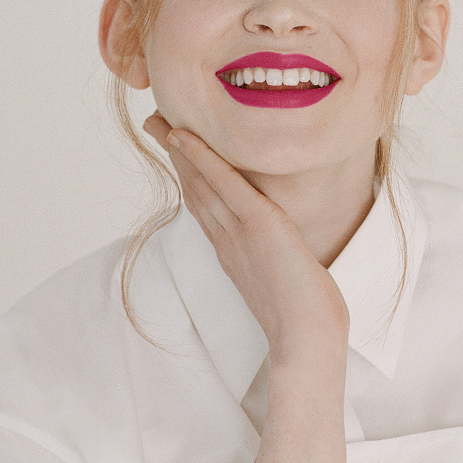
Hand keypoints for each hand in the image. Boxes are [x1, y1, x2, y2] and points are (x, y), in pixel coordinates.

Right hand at [142, 112, 349, 364]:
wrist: (307, 342)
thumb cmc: (307, 317)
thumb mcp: (288, 279)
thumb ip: (279, 260)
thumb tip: (287, 250)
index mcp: (233, 251)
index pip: (205, 204)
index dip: (189, 174)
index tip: (177, 151)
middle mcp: (227, 240)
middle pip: (194, 188)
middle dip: (175, 155)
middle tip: (155, 124)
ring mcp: (238, 232)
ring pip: (201, 182)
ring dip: (180, 148)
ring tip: (159, 120)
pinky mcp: (257, 225)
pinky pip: (225, 184)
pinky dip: (204, 158)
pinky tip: (186, 136)